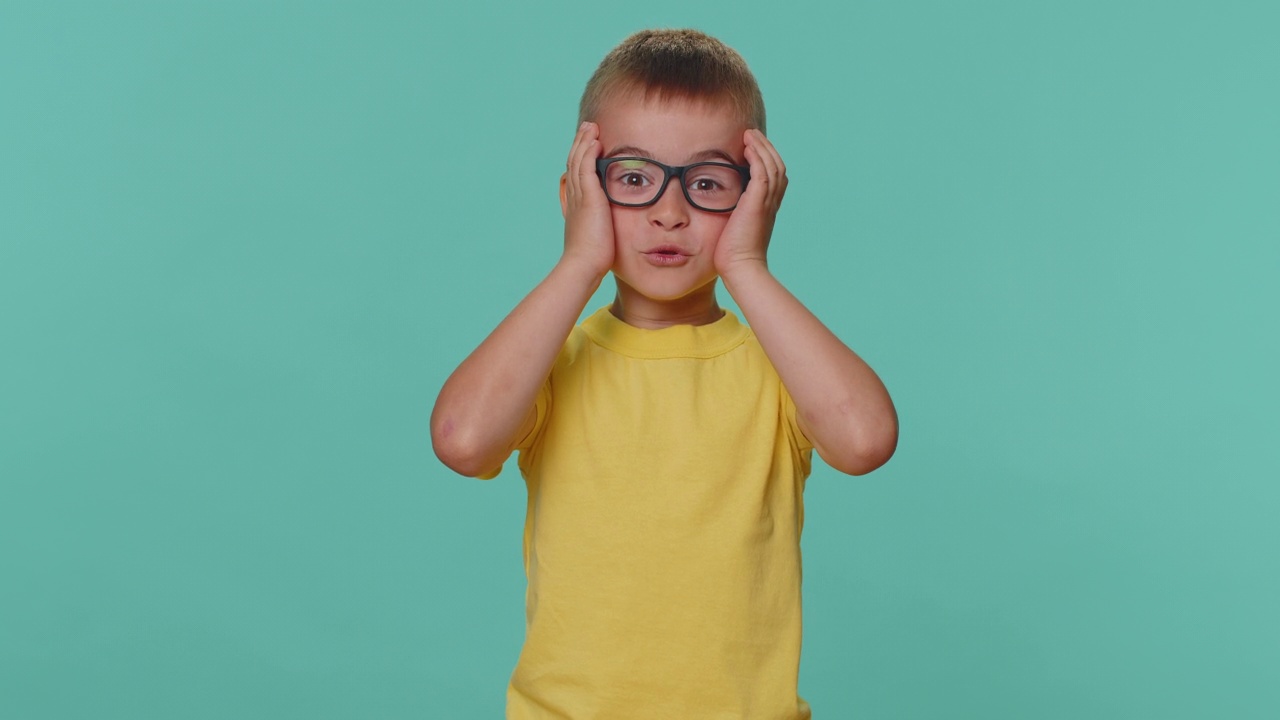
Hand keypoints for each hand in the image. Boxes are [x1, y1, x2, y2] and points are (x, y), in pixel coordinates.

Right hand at [559, 122, 614, 279]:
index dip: (580, 159)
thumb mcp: (595, 237)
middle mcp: (574, 198)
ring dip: (584, 142)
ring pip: (578, 162)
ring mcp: (579, 197)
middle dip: (580, 145)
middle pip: (574, 163)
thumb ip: (600, 226)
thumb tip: (606, 226)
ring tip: (591, 127)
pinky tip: (596, 141)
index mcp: (575, 206)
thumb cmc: (592, 259)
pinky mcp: (588, 198)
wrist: (583, 265)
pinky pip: (586, 168)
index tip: (587, 146)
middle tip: (587, 128)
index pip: (576, 176)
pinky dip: (589, 152)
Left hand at [714, 129, 787, 279]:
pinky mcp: (758, 203)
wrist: (741, 268)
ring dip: (761, 147)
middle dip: (766, 148)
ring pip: (772, 166)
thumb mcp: (732, 229)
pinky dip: (757, 157)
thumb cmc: (732, 255)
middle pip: (777, 166)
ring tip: (750, 135)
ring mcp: (767, 203)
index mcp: (767, 208)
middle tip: (752, 134)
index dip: (766, 160)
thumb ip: (730, 214)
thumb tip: (716, 207)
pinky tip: (747, 147)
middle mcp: (771, 203)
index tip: (752, 148)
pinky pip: (762, 173)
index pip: (774, 177)